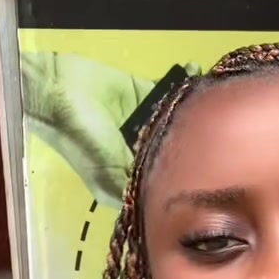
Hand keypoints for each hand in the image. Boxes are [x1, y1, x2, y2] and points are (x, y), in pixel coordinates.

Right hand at [21, 53, 198, 207]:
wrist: (57, 86)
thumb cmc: (78, 132)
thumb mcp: (104, 166)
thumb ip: (132, 181)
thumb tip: (160, 200)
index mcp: (126, 173)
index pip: (160, 179)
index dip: (181, 175)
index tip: (209, 169)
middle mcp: (137, 149)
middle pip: (173, 147)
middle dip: (194, 140)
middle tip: (221, 133)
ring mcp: (142, 121)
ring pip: (176, 118)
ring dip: (193, 111)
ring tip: (215, 102)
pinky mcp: (143, 94)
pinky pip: (170, 91)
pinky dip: (185, 84)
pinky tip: (198, 77)